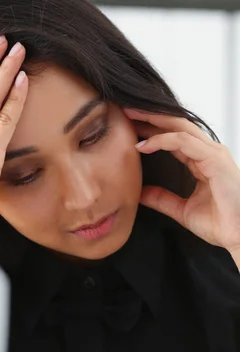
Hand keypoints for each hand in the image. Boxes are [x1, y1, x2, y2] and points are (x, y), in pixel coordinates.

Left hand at [123, 108, 239, 257]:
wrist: (239, 235)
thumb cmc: (222, 223)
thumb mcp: (182, 210)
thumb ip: (162, 199)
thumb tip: (140, 193)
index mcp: (203, 161)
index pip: (174, 138)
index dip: (152, 131)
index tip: (130, 129)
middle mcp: (209, 153)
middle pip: (176, 125)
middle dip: (150, 116)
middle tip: (126, 111)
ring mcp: (213, 153)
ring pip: (179, 127)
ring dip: (153, 120)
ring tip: (130, 117)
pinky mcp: (214, 158)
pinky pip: (184, 142)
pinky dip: (162, 140)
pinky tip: (144, 144)